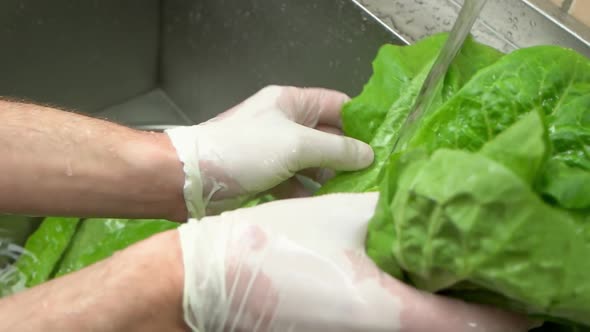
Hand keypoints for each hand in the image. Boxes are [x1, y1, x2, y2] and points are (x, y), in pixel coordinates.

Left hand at [165, 86, 372, 216]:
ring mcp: (276, 151)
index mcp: (292, 103)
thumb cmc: (243, 151)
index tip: (386, 142)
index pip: (338, 105)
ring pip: (314, 163)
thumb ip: (336, 148)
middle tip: (377, 175)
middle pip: (328, 136)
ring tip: (359, 194)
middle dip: (350, 154)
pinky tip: (327, 208)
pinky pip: (297, 183)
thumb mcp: (295, 144)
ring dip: (332, 178)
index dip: (362, 121)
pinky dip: (310, 194)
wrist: (189, 179)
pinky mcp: (266, 176)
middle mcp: (285, 123)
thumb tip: (368, 154)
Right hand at [177, 193, 533, 331]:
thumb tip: (424, 207)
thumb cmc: (269, 244)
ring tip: (456, 267)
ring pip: (421, 329)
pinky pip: (392, 323)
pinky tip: (410, 274)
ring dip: (444, 304)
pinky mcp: (339, 331)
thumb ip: (394, 214)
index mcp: (387, 311)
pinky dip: (411, 304)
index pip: (470, 325)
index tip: (525, 296)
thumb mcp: (341, 216)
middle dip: (477, 305)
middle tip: (491, 271)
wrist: (209, 277)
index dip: (506, 314)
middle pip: (449, 331)